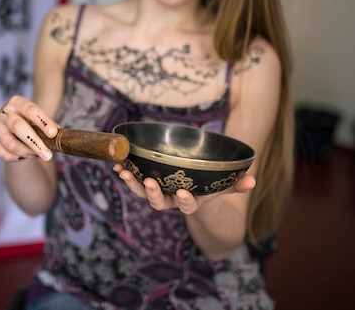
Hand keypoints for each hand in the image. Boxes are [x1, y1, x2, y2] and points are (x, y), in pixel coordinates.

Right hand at [0, 95, 57, 162]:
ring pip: (10, 143)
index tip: (53, 133)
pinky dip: (17, 158)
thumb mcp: (41, 123)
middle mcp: (3, 111)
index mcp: (17, 102)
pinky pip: (4, 153)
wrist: (15, 134)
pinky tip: (24, 157)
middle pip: (18, 126)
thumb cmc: (32, 126)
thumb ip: (50, 128)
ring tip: (38, 156)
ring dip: (27, 153)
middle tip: (48, 155)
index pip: (30, 109)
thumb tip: (60, 134)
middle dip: (35, 142)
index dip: (42, 121)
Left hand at [113, 164, 255, 213]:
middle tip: (149, 182)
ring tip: (124, 172)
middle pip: (159, 202)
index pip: (187, 205)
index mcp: (190, 201)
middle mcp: (170, 200)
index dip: (185, 201)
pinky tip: (117, 166)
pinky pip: (134, 181)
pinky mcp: (146, 183)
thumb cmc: (208, 188)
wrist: (192, 192)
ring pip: (142, 192)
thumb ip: (237, 185)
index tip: (184, 193)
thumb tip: (253, 181)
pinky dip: (125, 174)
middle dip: (153, 193)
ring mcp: (157, 193)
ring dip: (132, 183)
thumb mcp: (223, 186)